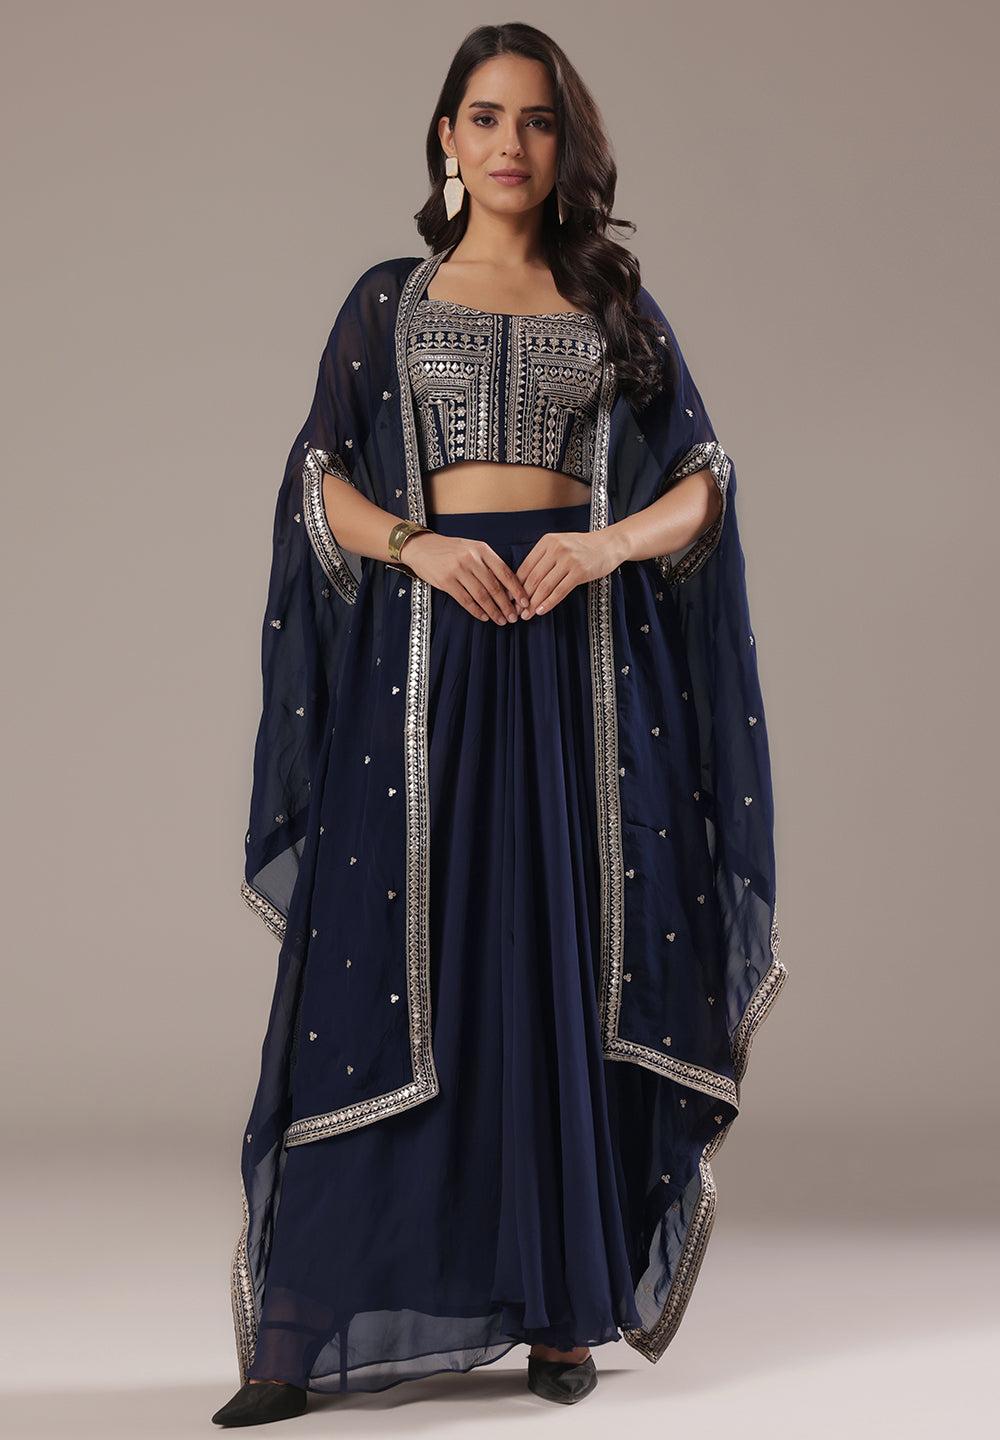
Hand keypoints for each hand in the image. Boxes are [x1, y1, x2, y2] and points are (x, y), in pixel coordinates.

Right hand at [398, 530, 530, 624]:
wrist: (421, 547)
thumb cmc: (450, 550)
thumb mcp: (472, 549)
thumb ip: (489, 564)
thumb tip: (508, 588)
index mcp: (482, 549)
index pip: (505, 572)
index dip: (517, 590)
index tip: (525, 603)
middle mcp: (471, 558)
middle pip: (495, 587)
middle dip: (507, 605)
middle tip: (514, 617)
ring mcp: (458, 569)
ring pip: (482, 596)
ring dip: (493, 611)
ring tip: (501, 620)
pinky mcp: (446, 581)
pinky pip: (466, 600)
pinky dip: (477, 611)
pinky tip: (484, 617)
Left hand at [516, 529, 626, 617]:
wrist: (609, 544)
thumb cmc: (583, 547)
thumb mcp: (560, 544)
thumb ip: (544, 558)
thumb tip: (524, 581)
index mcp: (547, 542)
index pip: (526, 566)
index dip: (516, 585)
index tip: (510, 598)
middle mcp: (556, 549)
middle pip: (533, 578)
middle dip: (523, 597)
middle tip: (516, 611)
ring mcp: (568, 560)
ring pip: (545, 586)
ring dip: (534, 603)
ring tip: (527, 614)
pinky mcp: (580, 571)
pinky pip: (560, 591)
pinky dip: (549, 603)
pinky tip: (542, 611)